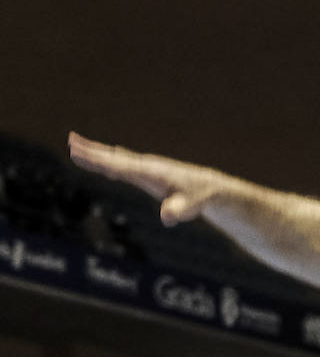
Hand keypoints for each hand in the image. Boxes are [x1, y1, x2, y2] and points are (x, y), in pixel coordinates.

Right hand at [68, 134, 228, 225]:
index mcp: (151, 172)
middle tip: (70, 141)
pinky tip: (104, 155)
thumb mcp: (191, 207)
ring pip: (118, 157)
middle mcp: (147, 166)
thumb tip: (167, 216)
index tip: (80, 153)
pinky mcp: (149, 172)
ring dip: (98, 151)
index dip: (99, 161)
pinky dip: (111, 157)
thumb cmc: (199, 198)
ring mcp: (147, 167)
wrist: (211, 188)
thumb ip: (178, 211)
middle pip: (115, 157)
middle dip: (93, 151)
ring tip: (76, 142)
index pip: (120, 166)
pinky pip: (125, 162)